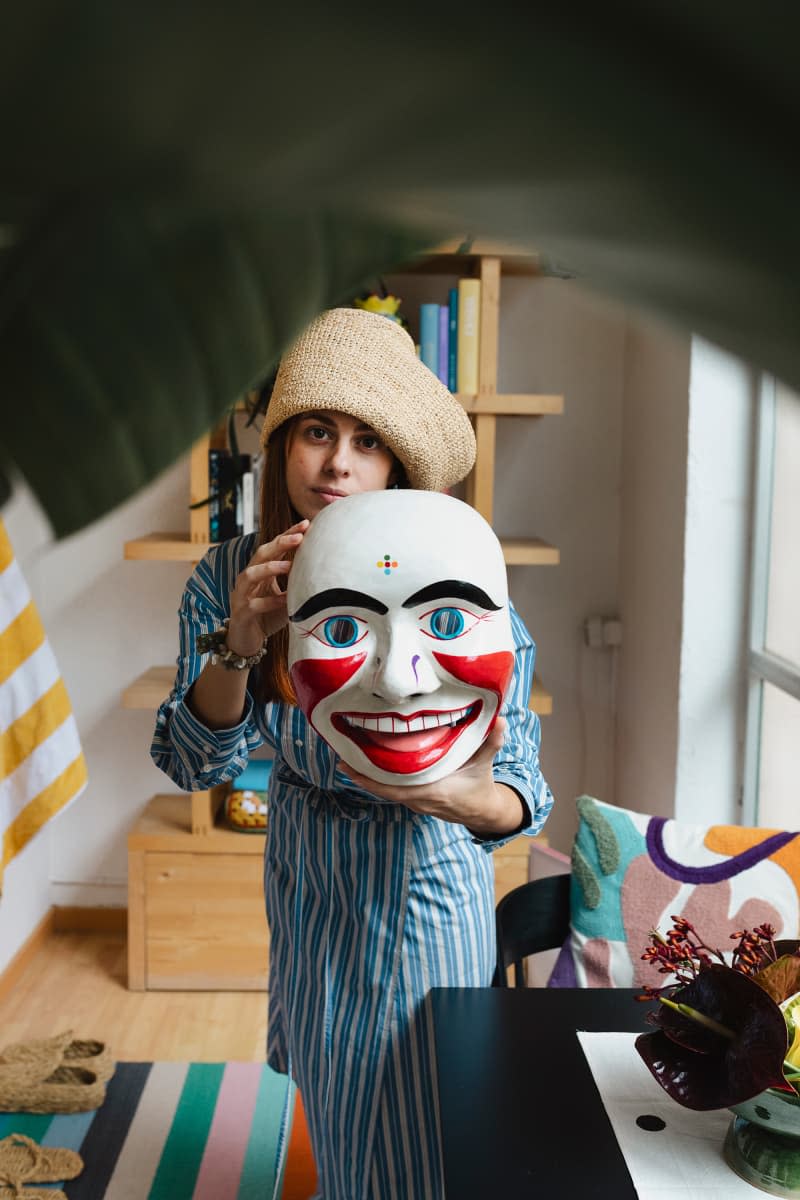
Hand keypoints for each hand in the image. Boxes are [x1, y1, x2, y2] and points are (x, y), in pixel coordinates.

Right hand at [226, 519, 309, 655]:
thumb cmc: (267, 616)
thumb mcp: (284, 597)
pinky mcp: (241, 614)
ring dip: (270, 568)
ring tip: (289, 566)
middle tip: (299, 536)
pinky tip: (284, 600)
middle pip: (260, 554)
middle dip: (279, 543)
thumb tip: (323, 569)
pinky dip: (269, 602)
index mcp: (259, 571)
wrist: (245, 643)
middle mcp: (248, 579)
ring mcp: (241, 596)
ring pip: (250, 575)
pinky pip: (253, 605)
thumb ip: (296, 583)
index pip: (273, 547)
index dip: (287, 535)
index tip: (306, 524)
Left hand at [339, 716, 524, 835]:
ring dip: (367, 777)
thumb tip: (499, 718)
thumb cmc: (481, 785)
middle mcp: (420, 799)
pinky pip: (391, 791)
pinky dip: (377, 780)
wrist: (483, 811)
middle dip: (361, 775)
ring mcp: (416, 802)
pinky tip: (365, 766)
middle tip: (341, 757)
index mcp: (433, 790)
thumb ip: (491, 741)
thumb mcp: (485, 762)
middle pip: (383, 789)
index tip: (351, 766)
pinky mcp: (415, 800)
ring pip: (385, 791)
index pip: (395, 787)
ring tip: (347, 758)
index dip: (371, 779)